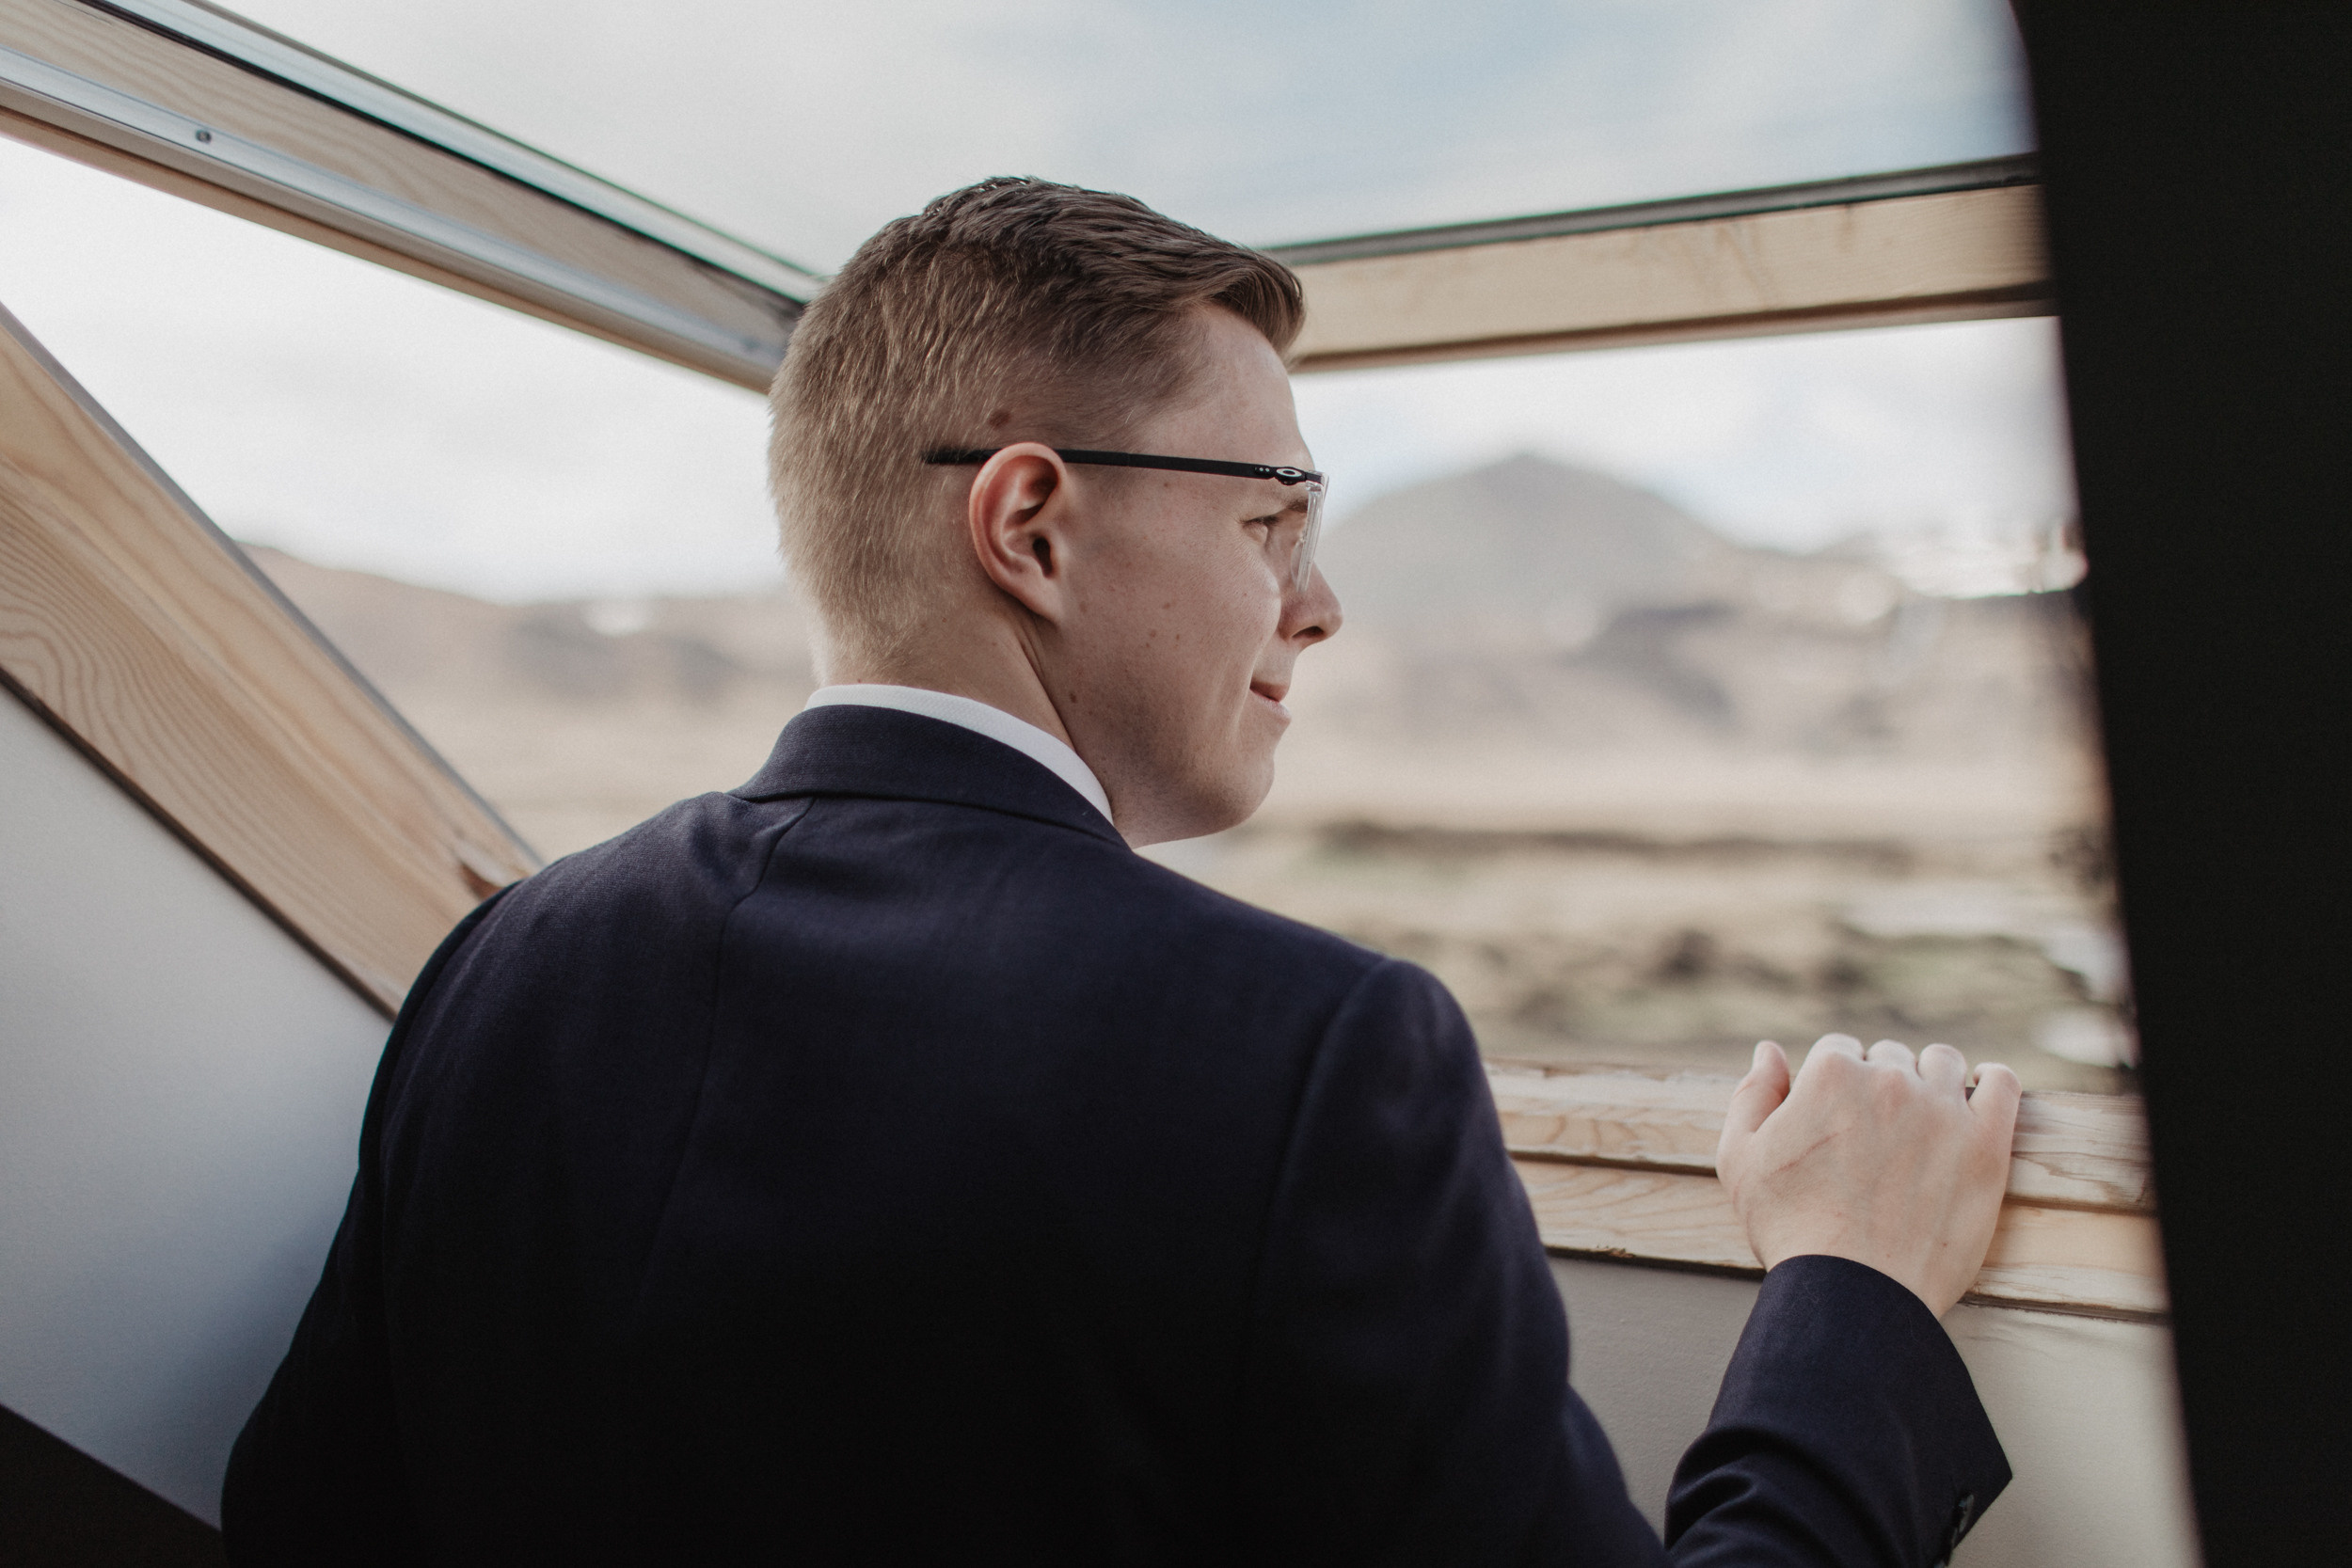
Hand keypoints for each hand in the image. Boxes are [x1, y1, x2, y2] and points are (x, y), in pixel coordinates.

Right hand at [1716, 1034, 2022, 1317]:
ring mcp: (1943, 1110)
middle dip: (1880, 1084)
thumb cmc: (1791, 1230)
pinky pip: (2003, 1085)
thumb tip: (1769, 1051)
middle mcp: (1890, 1080)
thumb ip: (1753, 1095)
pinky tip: (1981, 1091)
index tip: (1837, 1118)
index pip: (1839, 1050)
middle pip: (1891, 1056)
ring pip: (1943, 1063)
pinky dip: (1993, 1081)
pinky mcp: (1986, 1143)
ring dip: (1931, 1080)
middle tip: (1875, 1134)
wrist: (1854, 1293)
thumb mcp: (1740, 1159)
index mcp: (1831, 1074)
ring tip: (1923, 1119)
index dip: (1833, 1083)